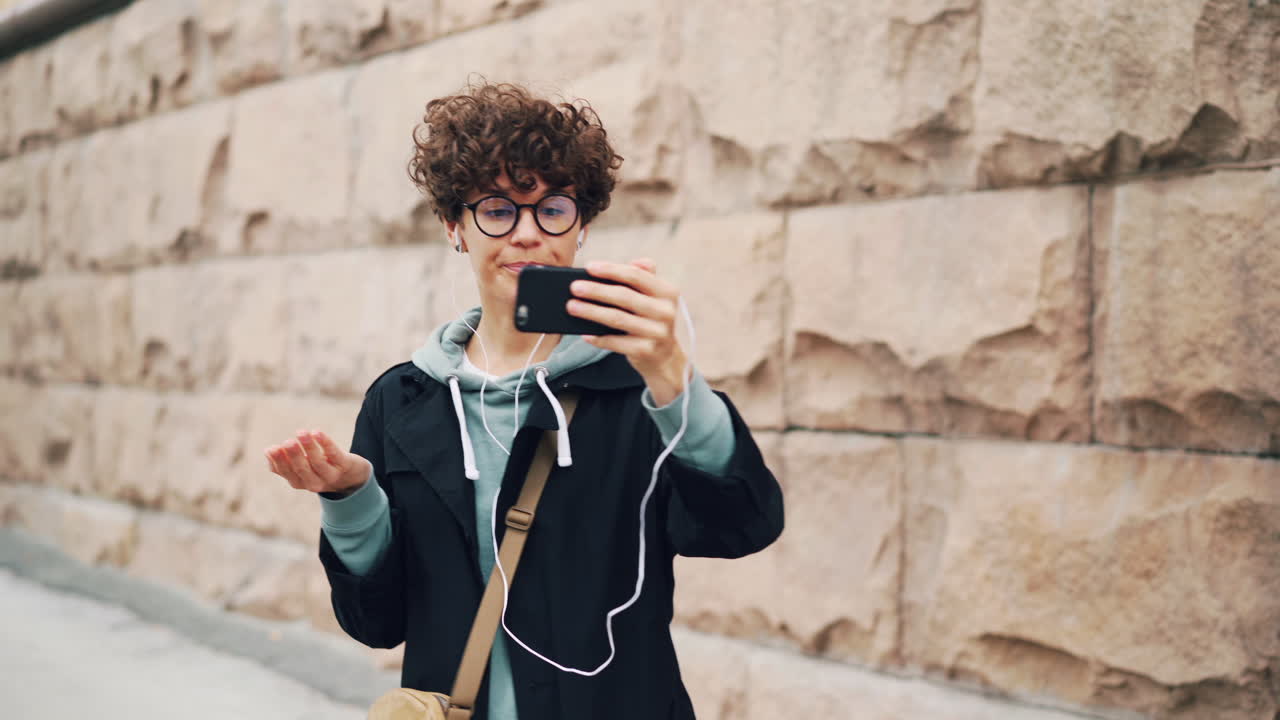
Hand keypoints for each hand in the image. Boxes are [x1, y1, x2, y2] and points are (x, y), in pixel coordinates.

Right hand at [264, 430, 371, 496]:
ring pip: (318, 462)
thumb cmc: (321, 469)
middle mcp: (314, 482)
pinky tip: (317, 432)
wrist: (353, 477)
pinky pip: (334, 454)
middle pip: (302, 469)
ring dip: (309, 447)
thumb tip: (268, 452)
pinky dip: (325, 443)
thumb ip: (286, 462)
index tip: (271, 448)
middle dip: (293, 455)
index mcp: (300, 482)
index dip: (279, 461)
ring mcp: (331, 475)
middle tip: (287, 442)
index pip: (286, 472)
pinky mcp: (345, 465)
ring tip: (301, 432)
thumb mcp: (302, 469)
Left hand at [567, 258, 689, 405]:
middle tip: (574, 287)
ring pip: (618, 319)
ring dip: (591, 312)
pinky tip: (584, 333)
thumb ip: (644, 276)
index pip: (636, 275)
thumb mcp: (654, 296)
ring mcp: (657, 333)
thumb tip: (635, 261)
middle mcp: (665, 311)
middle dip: (596, 290)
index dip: (611, 270)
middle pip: (624, 296)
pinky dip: (599, 338)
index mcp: (667, 292)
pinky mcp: (646, 351)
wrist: (665, 356)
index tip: (589, 267)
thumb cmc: (652, 319)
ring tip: (572, 307)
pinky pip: (616, 342)